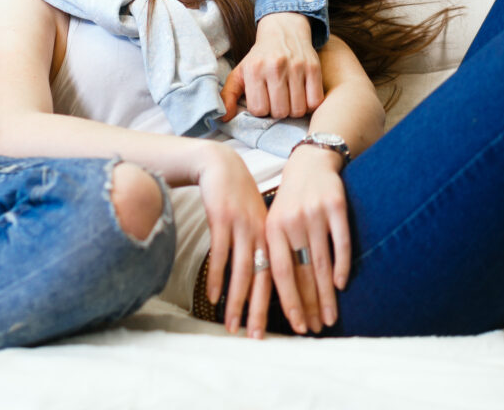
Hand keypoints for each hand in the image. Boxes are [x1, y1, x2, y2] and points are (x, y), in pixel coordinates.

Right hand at [196, 145, 273, 337]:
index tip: (291, 328)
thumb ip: (263, 245)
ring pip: (243, 271)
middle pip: (265, 278)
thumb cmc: (239, 198)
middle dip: (260, 311)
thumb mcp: (258, 220)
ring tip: (233, 325)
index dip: (290, 302)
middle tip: (257, 338)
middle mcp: (263, 232)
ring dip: (237, 301)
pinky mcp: (223, 218)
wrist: (222, 165)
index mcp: (275, 235)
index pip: (286, 275)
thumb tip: (268, 277)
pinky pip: (220, 254)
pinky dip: (216, 277)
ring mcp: (243, 226)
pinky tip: (213, 297)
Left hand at [223, 13, 321, 120]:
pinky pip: (315, 101)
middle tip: (277, 100)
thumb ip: (228, 95)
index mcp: (254, 69)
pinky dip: (310, 104)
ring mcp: (296, 66)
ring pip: (298, 110)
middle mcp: (275, 66)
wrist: (283, 30)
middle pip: (280, 111)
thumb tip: (223, 118)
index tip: (263, 100)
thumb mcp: (239, 72)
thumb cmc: (260, 57)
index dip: (261, 109)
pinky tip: (303, 96)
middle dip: (278, 111)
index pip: (259, 109)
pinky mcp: (313, 67)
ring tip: (289, 99)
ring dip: (294, 110)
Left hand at [264, 145, 349, 333]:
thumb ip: (277, 253)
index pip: (280, 273)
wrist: (309, 164)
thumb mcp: (275, 223)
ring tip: (330, 318)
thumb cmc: (290, 202)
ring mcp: (315, 213)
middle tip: (316, 329)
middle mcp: (292, 221)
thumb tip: (278, 296)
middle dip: (310, 305)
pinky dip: (342, 265)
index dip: (289, 302)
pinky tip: (342, 285)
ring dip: (327, 295)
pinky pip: (341, 241)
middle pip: (302, 272)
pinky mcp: (336, 205)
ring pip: (322, 262)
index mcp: (272, 228)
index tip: (296, 326)